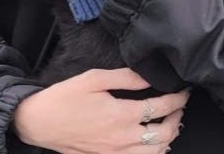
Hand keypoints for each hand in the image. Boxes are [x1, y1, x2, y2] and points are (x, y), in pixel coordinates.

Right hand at [13, 68, 188, 153]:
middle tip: (179, 105)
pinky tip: (153, 142)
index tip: (183, 91)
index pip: (160, 109)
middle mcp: (122, 138)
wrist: (40, 122)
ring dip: (169, 137)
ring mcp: (116, 153)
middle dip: (177, 118)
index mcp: (120, 115)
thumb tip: (148, 77)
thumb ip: (124, 77)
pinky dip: (153, 152)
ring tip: (171, 123)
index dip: (177, 99)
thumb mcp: (93, 79)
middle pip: (164, 133)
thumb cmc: (64, 98)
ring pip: (155, 152)